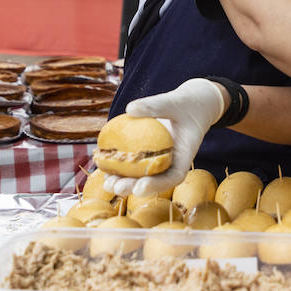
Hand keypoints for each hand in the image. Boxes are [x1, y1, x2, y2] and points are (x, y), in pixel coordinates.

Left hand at [101, 78, 226, 196]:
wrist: (188, 106)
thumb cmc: (184, 105)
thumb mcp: (174, 101)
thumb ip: (156, 105)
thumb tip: (130, 108)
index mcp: (184, 156)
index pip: (173, 176)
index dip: (157, 185)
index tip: (140, 187)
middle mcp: (170, 163)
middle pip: (154, 181)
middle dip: (134, 188)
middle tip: (117, 188)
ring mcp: (158, 162)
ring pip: (141, 177)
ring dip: (123, 183)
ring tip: (107, 184)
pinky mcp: (146, 156)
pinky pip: (132, 165)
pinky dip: (118, 167)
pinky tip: (103, 166)